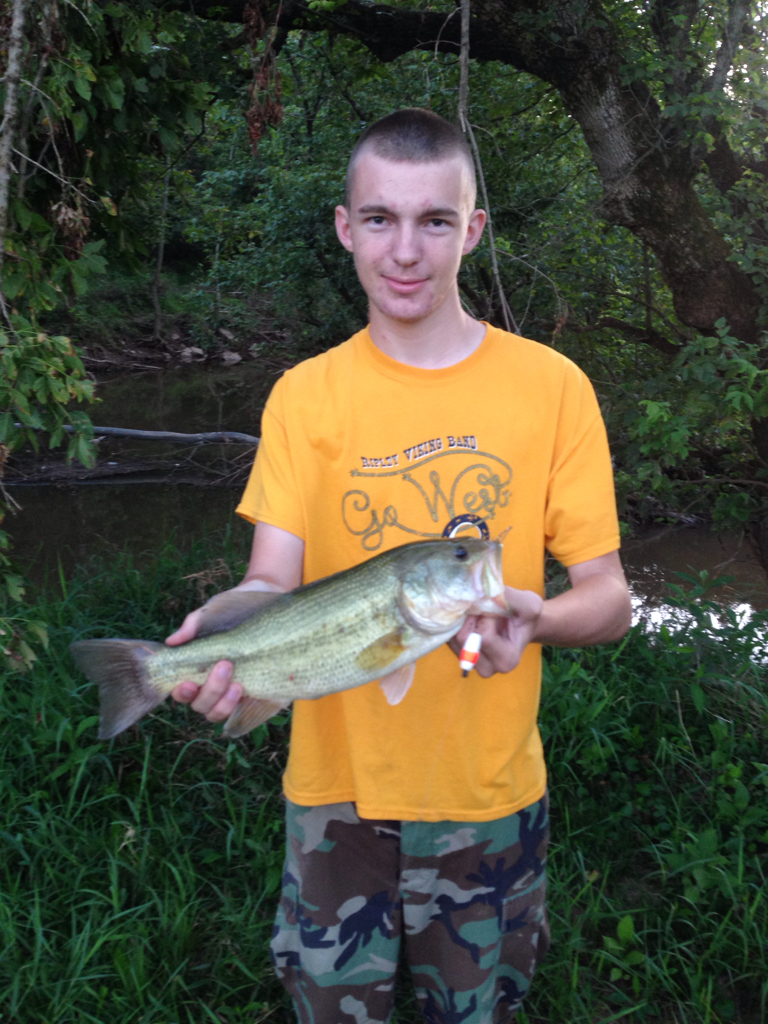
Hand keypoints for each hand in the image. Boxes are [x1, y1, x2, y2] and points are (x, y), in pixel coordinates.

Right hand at [165, 578, 284, 723]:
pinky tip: (251, 692)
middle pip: (202, 705)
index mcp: (199, 667)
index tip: (189, 682)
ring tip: (238, 685)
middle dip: (211, 691)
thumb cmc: (234, 606)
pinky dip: (245, 706)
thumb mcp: (213, 611)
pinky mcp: (259, 691)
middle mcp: (214, 683)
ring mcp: (236, 690)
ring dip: (225, 703)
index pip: (184, 691)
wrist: (268, 595)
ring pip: (221, 712)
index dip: (182, 693)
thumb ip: (193, 624)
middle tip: (225, 666)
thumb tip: (172, 642)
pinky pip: (248, 710)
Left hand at [449, 586, 542, 676]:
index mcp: (507, 659)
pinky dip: (455, 622)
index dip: (486, 615)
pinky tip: (470, 617)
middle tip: (483, 608)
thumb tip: (481, 589)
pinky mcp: (459, 654)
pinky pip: (447, 635)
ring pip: (452, 636)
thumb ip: (508, 597)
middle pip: (464, 638)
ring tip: (479, 614)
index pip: (485, 636)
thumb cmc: (525, 616)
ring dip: (462, 618)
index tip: (495, 608)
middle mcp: (488, 668)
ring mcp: (471, 663)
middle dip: (470, 616)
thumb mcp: (528, 603)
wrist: (521, 625)